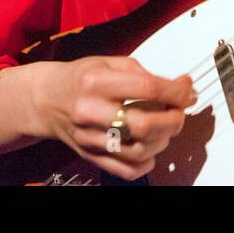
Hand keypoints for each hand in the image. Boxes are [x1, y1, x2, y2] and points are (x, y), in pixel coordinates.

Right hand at [25, 56, 197, 180]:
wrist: (46, 99)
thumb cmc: (79, 79)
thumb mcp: (108, 62)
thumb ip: (142, 72)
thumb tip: (178, 87)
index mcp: (97, 82)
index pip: (147, 88)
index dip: (176, 91)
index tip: (187, 91)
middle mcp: (90, 111)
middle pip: (143, 124)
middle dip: (173, 119)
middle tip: (179, 112)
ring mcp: (89, 137)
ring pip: (138, 151)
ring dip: (162, 141)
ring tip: (164, 128)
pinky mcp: (90, 155)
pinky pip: (125, 170)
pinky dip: (146, 163)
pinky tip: (150, 147)